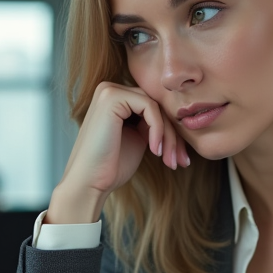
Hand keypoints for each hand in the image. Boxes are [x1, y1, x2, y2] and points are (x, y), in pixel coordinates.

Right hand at [47, 82, 189, 224]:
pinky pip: (150, 107)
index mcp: (115, 99)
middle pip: (157, 105)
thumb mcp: (138, 139)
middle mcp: (110, 90)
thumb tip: (179, 119)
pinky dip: (158, 130)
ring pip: (156, 106)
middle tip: (182, 161)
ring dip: (169, 136)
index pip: (154, 107)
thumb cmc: (111, 166)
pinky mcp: (111, 97)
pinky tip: (155, 151)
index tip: (181, 158)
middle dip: (174, 135)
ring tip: (170, 160)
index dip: (171, 132)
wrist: (89, 182)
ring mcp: (109, 91)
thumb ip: (152, 123)